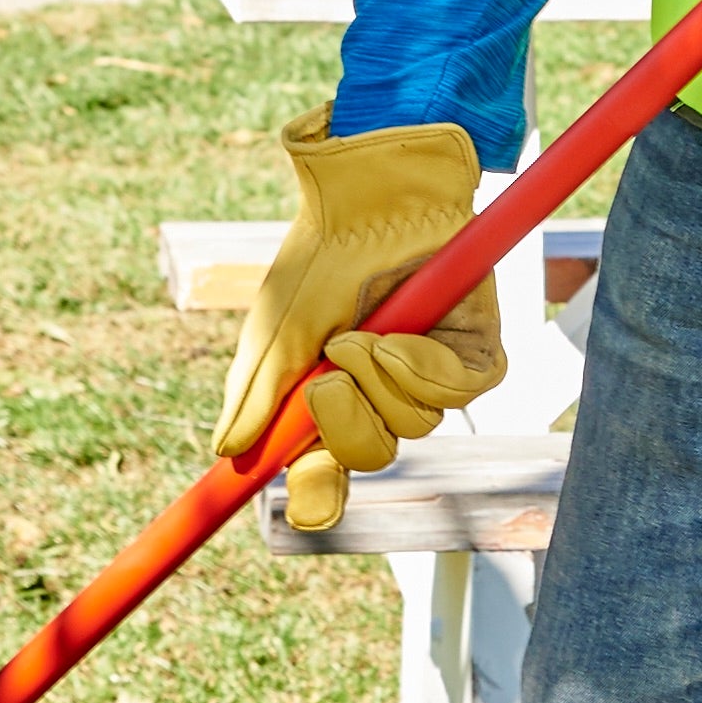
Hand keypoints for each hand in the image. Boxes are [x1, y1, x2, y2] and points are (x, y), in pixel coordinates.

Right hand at [215, 111, 505, 537]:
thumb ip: (257, 391)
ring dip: (379, 382)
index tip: (311, 509)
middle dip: (346, 428)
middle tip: (327, 383)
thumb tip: (228, 452)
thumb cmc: (321, 253)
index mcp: (330, 392)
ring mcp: (428, 369)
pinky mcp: (473, 348)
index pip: (325, 464)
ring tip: (361, 332)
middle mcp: (381, 387)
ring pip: (414, 424)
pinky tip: (398, 335)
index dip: (319, 493)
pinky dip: (421, 369)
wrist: (371, 193)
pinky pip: (457, 394)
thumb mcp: (275, 325)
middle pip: (371, 453)